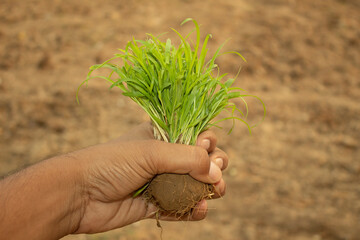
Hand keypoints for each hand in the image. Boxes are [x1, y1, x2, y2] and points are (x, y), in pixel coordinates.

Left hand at [72, 122, 227, 233]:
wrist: (79, 193)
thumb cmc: (113, 162)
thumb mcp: (152, 152)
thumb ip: (186, 158)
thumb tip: (216, 172)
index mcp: (161, 136)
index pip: (194, 135)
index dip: (206, 141)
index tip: (206, 146)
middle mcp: (163, 158)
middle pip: (198, 161)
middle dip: (213, 167)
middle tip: (217, 175)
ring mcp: (159, 182)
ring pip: (192, 186)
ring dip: (208, 190)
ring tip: (214, 193)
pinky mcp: (154, 205)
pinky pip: (179, 208)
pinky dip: (193, 210)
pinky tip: (200, 210)